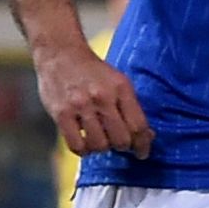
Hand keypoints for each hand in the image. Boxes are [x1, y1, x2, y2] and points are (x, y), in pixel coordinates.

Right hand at [36, 43, 153, 157]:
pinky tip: (84, 143)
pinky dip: (83, 150)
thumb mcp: (118, 81)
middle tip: (118, 145)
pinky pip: (76, 145)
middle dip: (122, 147)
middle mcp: (103, 97)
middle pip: (121, 139)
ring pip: (99, 145)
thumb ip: (130, 106)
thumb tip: (146, 136)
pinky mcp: (61, 114)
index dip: (143, 144)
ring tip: (100, 140)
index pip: (138, 125)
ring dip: (102, 148)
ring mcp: (81, 106)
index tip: (142, 152)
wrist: (61, 54)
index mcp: (122, 88)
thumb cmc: (93, 72)